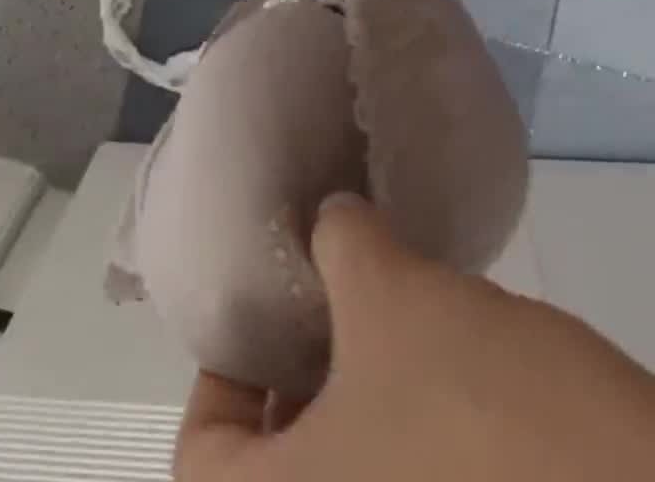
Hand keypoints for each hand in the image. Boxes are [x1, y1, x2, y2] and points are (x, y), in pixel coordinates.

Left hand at [175, 194, 654, 481]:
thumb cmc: (475, 406)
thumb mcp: (393, 297)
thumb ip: (340, 248)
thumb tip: (328, 221)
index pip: (200, 456)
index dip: (220, 381)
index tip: (264, 321)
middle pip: (276, 466)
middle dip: (298, 385)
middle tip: (328, 309)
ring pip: (346, 473)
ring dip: (357, 408)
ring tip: (393, 325)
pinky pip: (406, 478)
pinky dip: (409, 437)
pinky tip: (448, 370)